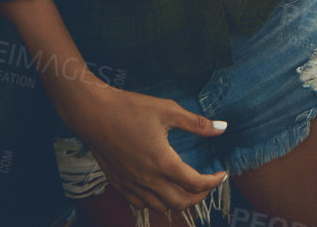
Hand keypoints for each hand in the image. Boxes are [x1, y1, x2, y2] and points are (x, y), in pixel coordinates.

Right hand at [61, 84, 227, 213]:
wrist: (93, 113)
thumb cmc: (130, 108)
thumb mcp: (168, 110)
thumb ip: (197, 123)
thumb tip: (223, 127)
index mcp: (162, 162)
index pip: (196, 184)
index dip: (213, 182)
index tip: (222, 174)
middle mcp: (147, 179)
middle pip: (180, 203)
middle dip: (199, 197)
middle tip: (207, 184)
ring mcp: (131, 184)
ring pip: (160, 208)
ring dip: (178, 202)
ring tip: (187, 188)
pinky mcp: (118, 184)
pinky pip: (141, 204)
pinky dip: (156, 203)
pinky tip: (161, 190)